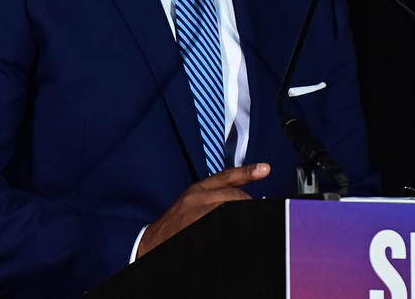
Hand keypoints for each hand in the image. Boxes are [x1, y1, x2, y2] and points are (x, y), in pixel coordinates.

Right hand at [136, 162, 270, 257]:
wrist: (149, 244)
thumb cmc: (173, 227)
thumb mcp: (191, 204)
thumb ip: (214, 198)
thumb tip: (242, 198)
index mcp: (196, 191)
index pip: (225, 177)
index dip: (247, 172)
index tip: (265, 169)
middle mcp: (196, 199)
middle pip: (234, 195)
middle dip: (248, 203)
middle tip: (259, 211)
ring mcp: (197, 215)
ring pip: (230, 207)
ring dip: (243, 215)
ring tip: (252, 223)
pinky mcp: (197, 231)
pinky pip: (221, 225)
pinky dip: (232, 229)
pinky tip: (237, 234)